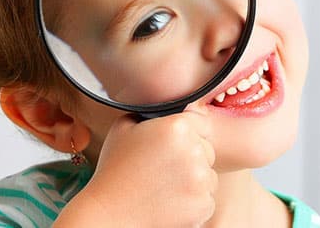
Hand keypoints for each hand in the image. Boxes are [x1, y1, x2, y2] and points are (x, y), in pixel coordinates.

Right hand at [76, 111, 217, 226]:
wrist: (111, 212)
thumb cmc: (114, 169)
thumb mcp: (123, 127)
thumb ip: (150, 113)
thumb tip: (167, 108)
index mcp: (176, 127)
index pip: (200, 122)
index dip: (187, 133)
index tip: (173, 145)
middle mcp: (193, 151)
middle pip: (207, 149)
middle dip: (191, 156)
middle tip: (163, 167)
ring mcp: (201, 180)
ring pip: (209, 175)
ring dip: (194, 179)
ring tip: (164, 185)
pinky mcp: (203, 205)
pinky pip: (207, 198)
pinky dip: (193, 201)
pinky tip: (168, 201)